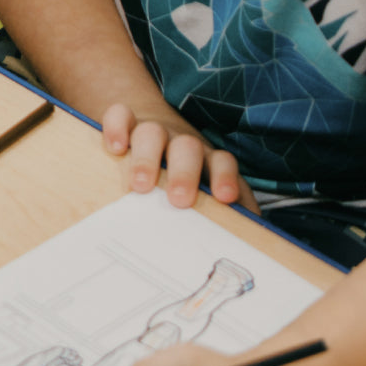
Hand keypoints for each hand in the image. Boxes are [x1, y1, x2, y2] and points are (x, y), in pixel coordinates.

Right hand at [102, 102, 259, 213]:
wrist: (157, 135)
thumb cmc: (186, 179)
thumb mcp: (206, 196)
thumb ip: (228, 219)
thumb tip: (250, 251)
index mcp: (207, 161)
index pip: (223, 161)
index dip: (225, 177)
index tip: (225, 198)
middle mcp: (182, 143)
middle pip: (187, 148)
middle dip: (184, 173)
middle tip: (179, 199)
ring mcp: (155, 131)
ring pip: (152, 133)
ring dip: (147, 157)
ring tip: (140, 185)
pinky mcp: (128, 123)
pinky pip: (121, 115)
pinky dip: (117, 127)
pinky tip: (115, 148)